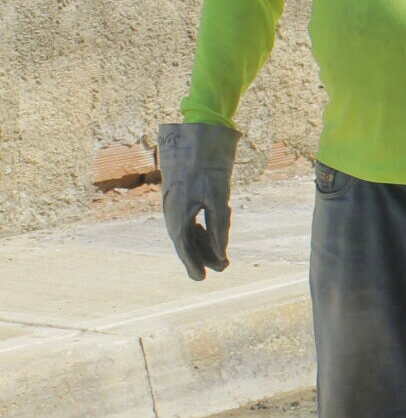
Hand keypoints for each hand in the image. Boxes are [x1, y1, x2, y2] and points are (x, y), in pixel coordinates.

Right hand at [157, 122, 239, 280]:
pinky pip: (185, 219)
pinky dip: (197, 229)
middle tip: (223, 267)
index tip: (201, 279)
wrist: (194, 138)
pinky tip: (206, 232)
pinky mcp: (178, 196)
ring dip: (201, 243)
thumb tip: (221, 255)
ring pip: (185, 231)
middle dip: (203, 256)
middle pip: (185, 242)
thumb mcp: (219, 198)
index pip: (184, 248)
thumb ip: (219, 228)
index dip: (193, 264)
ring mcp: (173, 204)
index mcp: (178, 215)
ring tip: (219, 253)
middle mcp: (171, 212)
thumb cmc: (207, 167)